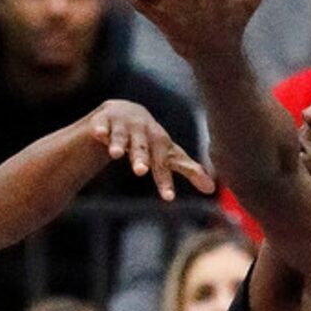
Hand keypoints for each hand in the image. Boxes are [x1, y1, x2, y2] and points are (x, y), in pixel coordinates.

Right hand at [88, 97, 213, 200]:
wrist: (127, 111)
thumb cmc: (152, 141)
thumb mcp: (169, 154)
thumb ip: (189, 169)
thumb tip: (212, 188)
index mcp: (160, 142)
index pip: (163, 164)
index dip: (165, 181)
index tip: (168, 198)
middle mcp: (142, 133)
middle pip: (142, 148)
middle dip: (141, 158)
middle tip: (141, 171)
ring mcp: (123, 126)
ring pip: (122, 137)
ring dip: (119, 144)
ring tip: (116, 154)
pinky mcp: (104, 121)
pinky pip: (102, 126)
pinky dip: (100, 130)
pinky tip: (98, 135)